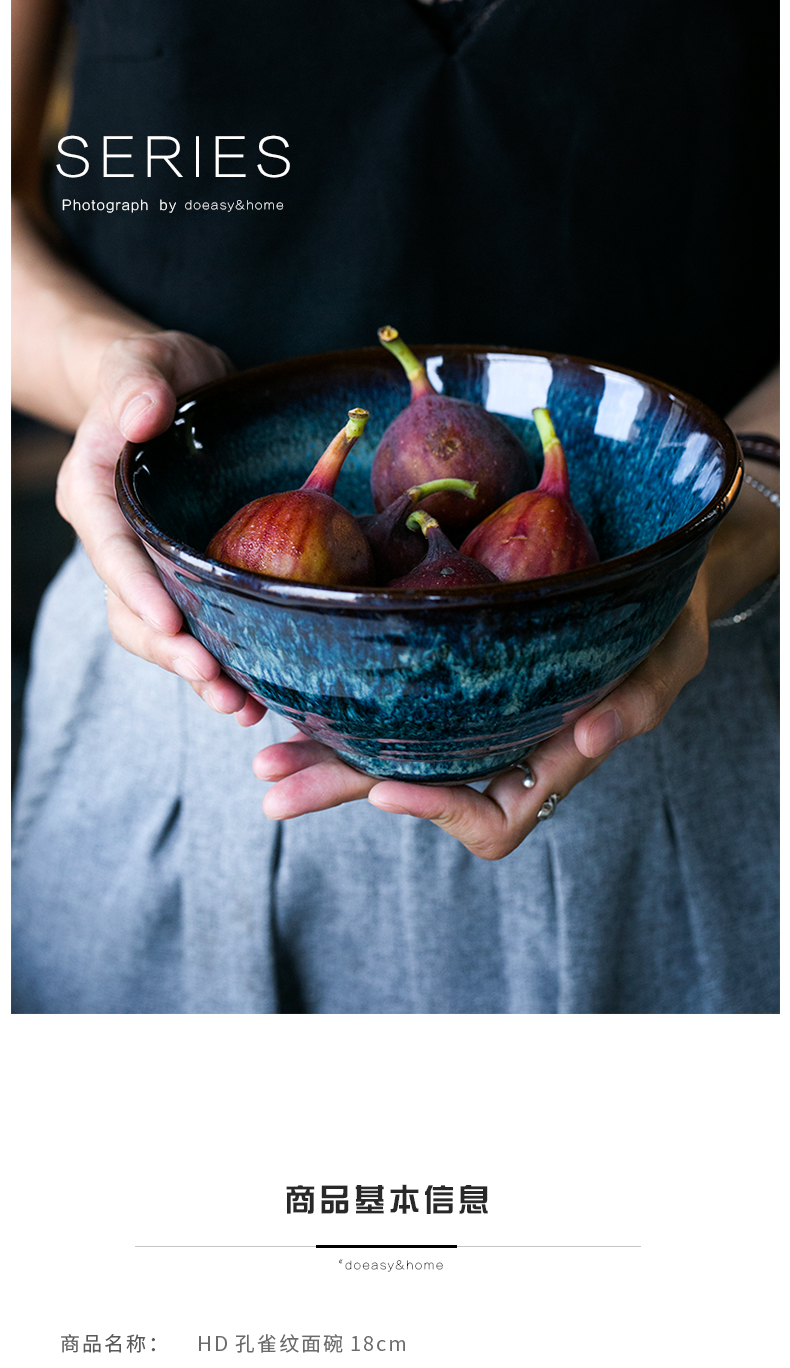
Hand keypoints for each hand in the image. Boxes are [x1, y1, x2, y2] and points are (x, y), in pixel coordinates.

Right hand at [55, 330, 265, 724]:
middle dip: (169, 649)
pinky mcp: (184, 578)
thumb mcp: (147, 360)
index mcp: (95, 490)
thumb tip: (142, 413)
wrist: (177, 394)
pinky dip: (223, 662)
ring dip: (197, 673)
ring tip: (241, 706)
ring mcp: (150, 565)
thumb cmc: (159, 374)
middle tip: (215, 680)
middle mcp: (116, 539)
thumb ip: (137, 381)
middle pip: (130, 607)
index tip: (173, 620)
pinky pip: (196, 627)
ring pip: (160, 632)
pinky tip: (257, 694)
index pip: (110, 546)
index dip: (136, 587)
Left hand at [253, 569, 710, 858]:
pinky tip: (296, 698)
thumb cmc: (668, 621)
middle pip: (415, 788)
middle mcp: (501, 747)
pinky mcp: (447, 673)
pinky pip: (390, 704)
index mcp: (550, 758)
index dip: (437, 808)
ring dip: (325, 759)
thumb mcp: (672, 657)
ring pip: (389, 752)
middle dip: (342, 789)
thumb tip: (592, 739)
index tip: (386, 788)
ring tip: (264, 757)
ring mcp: (469, 715)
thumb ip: (641, 701)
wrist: (649, 578)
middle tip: (273, 788)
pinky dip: (343, 706)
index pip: (489, 815)